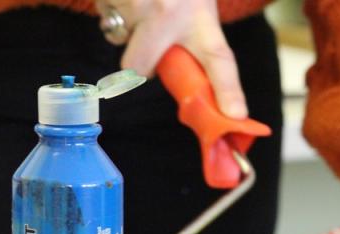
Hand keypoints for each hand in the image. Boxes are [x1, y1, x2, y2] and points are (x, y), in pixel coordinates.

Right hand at [96, 0, 246, 117]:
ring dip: (125, 23)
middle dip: (138, 61)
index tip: (235, 115)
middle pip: (139, 67)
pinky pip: (103, 13)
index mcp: (201, 15)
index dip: (228, 91)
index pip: (220, 60)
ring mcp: (136, 4)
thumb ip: (197, 35)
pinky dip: (111, 4)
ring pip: (117, 36)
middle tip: (149, 40)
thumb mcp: (198, 2)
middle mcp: (168, 12)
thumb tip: (193, 75)